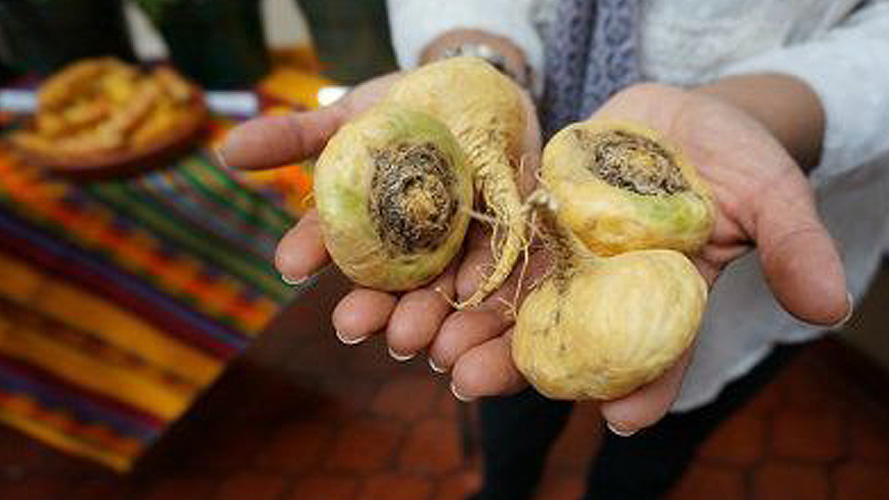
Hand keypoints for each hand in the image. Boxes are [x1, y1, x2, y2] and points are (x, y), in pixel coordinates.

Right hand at [218, 71, 542, 377]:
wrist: (485, 89)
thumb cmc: (408, 107)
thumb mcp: (353, 117)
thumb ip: (296, 137)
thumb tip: (226, 150)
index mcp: (372, 231)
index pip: (338, 247)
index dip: (314, 253)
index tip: (291, 261)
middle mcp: (417, 253)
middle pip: (397, 292)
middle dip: (379, 312)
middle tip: (358, 325)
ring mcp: (468, 252)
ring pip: (453, 299)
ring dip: (438, 326)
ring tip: (422, 344)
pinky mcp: (518, 244)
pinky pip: (512, 282)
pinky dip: (499, 306)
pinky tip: (480, 311)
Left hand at [434, 82, 850, 433]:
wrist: (676, 115)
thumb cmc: (733, 159)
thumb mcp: (772, 195)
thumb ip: (793, 245)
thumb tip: (831, 306)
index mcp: (663, 299)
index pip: (656, 354)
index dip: (643, 386)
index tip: (623, 418)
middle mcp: (604, 290)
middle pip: (559, 338)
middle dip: (513, 365)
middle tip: (471, 385)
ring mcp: (562, 256)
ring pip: (510, 301)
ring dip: (466, 325)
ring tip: (429, 347)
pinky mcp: (530, 218)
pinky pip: (491, 246)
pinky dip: (458, 266)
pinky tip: (426, 287)